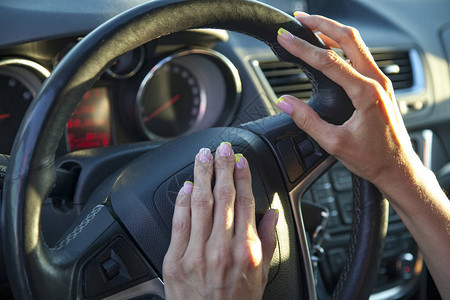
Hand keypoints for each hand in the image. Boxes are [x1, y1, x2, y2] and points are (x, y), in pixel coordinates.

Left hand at [163, 143, 277, 299]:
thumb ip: (268, 241)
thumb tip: (272, 214)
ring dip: (202, 175)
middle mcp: (222, 248)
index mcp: (246, 251)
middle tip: (222, 148)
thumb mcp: (262, 275)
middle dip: (223, 167)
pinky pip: (179, 222)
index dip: (243, 177)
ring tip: (203, 156)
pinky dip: (182, 201)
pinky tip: (186, 185)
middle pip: (223, 197)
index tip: (240, 161)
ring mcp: (196, 253)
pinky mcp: (175, 259)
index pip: (246, 202)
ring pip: (200, 203)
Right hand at [276, 13, 422, 189]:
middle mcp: (377, 81)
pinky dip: (343, 46)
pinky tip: (331, 47)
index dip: (303, 48)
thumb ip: (307, 120)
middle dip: (322, 25)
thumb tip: (284, 103)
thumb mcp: (334, 142)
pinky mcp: (380, 86)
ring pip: (357, 44)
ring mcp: (381, 81)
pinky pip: (361, 56)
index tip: (285, 38)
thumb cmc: (372, 158)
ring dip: (333, 32)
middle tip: (300, 19)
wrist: (398, 168)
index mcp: (366, 93)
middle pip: (349, 38)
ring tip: (311, 28)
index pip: (329, 61)